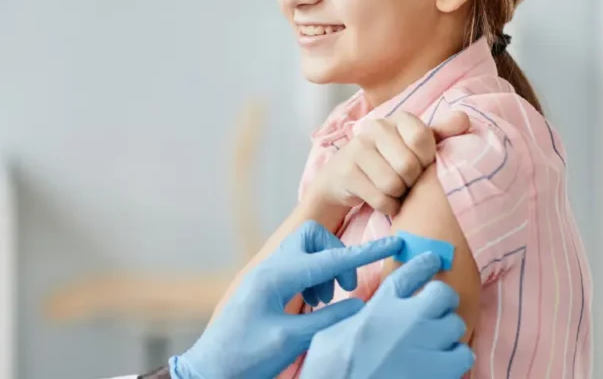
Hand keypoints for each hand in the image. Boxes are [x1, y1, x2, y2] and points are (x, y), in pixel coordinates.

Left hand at [169, 220, 404, 378]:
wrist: (210, 370)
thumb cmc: (245, 358)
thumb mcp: (291, 341)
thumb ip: (328, 320)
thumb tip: (359, 304)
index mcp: (276, 278)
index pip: (329, 259)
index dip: (364, 253)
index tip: (393, 241)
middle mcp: (269, 270)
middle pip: (312, 238)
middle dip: (335, 255)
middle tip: (344, 289)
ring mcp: (265, 277)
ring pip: (305, 252)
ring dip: (324, 271)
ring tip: (324, 302)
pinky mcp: (264, 288)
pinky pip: (297, 268)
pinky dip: (312, 281)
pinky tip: (311, 306)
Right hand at [301, 251, 474, 378]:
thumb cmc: (330, 369)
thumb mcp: (332, 332)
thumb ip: (352, 316)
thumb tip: (361, 310)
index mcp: (380, 306)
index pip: (411, 273)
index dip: (425, 264)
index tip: (433, 260)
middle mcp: (407, 318)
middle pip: (443, 294)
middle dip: (441, 300)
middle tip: (434, 312)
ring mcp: (426, 344)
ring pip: (456, 324)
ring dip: (447, 332)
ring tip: (436, 342)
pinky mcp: (438, 370)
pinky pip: (464, 355)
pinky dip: (456, 358)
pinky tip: (443, 363)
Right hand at [305, 111, 469, 217]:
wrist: (346, 177)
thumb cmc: (391, 160)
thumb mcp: (416, 146)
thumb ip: (442, 133)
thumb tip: (465, 119)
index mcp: (399, 119)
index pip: (422, 138)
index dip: (426, 159)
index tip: (421, 164)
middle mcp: (376, 127)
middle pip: (407, 165)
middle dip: (411, 181)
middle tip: (406, 181)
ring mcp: (357, 148)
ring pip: (392, 184)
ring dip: (398, 196)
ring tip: (395, 191)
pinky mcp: (346, 171)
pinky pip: (379, 198)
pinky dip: (387, 207)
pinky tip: (383, 200)